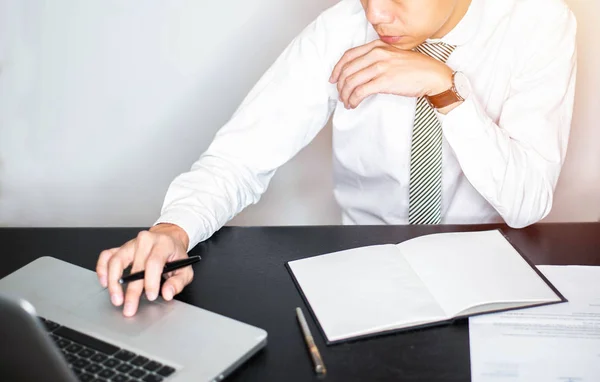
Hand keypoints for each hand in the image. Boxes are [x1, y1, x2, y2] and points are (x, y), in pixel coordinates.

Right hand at [96, 223, 190, 316]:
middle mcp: (145, 241)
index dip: (151, 282)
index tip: (151, 296)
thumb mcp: (185, 268)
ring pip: (116, 260)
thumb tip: (167, 293)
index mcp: (163, 244)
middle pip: (134, 266)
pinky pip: (107, 256)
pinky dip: (102, 269)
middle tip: (130, 307)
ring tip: (116, 298)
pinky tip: (105, 282)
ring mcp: (131, 243)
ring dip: (113, 281)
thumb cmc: (175, 254)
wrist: (168, 239)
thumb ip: (178, 282)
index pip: (154, 263)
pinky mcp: (121, 247)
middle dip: (131, 290)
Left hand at [329, 40, 452, 108]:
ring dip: (345, 95)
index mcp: (377, 46)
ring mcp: (380, 67)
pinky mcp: (384, 81)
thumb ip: (376, 59)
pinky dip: (353, 100)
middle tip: (340, 95)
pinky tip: (353, 104)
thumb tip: (358, 73)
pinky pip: (360, 92)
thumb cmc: (414, 68)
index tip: (333, 79)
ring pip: (351, 82)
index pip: (348, 56)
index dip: (337, 69)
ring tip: (347, 102)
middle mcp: (376, 54)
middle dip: (340, 86)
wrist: (432, 75)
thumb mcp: (392, 56)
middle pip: (347, 70)